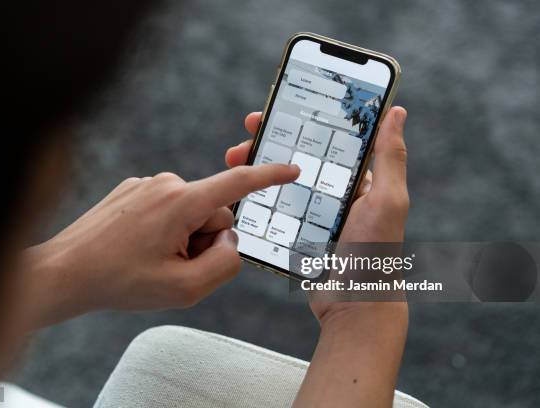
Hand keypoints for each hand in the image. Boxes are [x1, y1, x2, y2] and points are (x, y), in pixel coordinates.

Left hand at [23, 163, 298, 326]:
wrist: (65, 272)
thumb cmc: (122, 282)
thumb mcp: (185, 288)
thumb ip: (225, 263)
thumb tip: (230, 239)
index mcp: (181, 202)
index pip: (236, 184)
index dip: (269, 177)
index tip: (292, 170)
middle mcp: (166, 183)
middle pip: (212, 211)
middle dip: (206, 238)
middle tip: (176, 266)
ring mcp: (146, 184)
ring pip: (189, 211)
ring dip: (183, 237)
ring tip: (152, 259)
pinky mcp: (132, 190)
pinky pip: (166, 208)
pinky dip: (164, 229)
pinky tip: (137, 248)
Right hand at [225, 107, 408, 324]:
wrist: (353, 303)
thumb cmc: (377, 252)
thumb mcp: (388, 199)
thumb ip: (390, 157)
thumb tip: (396, 111)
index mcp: (356, 180)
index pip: (328, 140)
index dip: (304, 120)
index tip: (281, 106)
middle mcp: (333, 194)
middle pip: (297, 157)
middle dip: (272, 140)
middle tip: (248, 132)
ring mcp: (311, 214)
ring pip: (280, 181)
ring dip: (257, 167)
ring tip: (235, 158)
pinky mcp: (295, 233)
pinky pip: (273, 209)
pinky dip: (255, 197)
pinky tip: (238, 189)